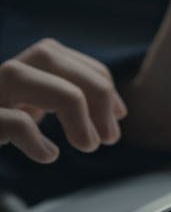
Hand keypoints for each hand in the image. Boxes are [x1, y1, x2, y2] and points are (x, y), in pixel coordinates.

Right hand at [0, 39, 126, 162]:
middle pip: (52, 56)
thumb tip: (112, 109)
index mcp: (23, 67)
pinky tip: (48, 155)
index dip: (103, 86)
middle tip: (109, 136)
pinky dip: (38, 141)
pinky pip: (14, 122)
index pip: (69, 58)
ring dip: (74, 113)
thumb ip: (62, 99)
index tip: (118, 117)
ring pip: (29, 77)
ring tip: (89, 145)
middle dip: (94, 93)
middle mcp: (4, 72)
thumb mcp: (32, 108)